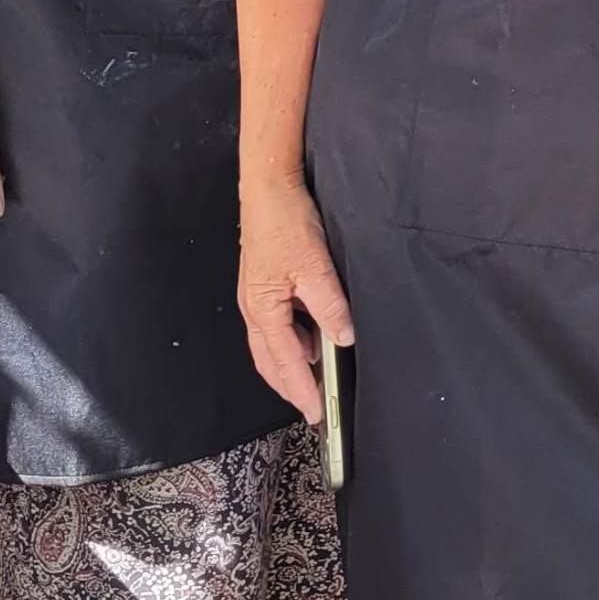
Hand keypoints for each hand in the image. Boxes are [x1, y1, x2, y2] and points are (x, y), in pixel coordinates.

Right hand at [238, 178, 352, 423]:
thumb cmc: (284, 221)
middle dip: (291, 385)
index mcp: (262, 310)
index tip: (316, 413)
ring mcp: (259, 296)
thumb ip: (328, 304)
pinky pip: (280, 322)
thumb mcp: (313, 265)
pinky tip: (315, 335)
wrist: (269, 186)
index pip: (285, 362)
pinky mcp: (267, 283)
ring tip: (319, 376)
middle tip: (314, 406)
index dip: (302, 390)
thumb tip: (343, 336)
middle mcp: (255, 308)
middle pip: (271, 360)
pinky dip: (296, 337)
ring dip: (295, 361)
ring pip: (275, 343)